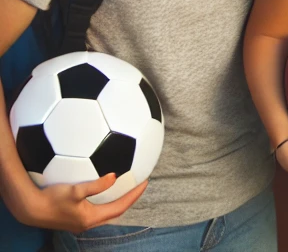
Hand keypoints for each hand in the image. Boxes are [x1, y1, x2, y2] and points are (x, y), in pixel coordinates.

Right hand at [11, 172, 146, 230]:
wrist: (30, 209)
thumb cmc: (52, 199)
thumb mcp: (75, 190)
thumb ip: (96, 185)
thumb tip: (114, 176)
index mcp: (90, 218)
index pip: (119, 207)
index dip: (134, 196)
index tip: (145, 182)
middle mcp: (87, 222)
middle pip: (114, 211)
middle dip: (128, 198)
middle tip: (138, 184)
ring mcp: (80, 221)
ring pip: (105, 211)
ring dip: (117, 200)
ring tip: (126, 186)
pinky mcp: (73, 217)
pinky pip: (95, 208)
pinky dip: (104, 199)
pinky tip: (103, 187)